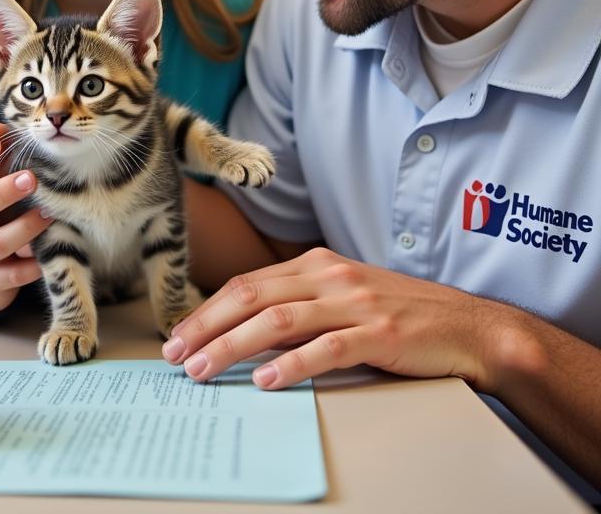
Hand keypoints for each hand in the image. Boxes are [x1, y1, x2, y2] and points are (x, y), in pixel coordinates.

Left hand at [162, 247, 492, 391]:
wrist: (468, 326)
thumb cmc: (400, 314)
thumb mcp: (343, 296)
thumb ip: (300, 304)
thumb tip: (245, 332)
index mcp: (315, 264)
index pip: (246, 284)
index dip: (208, 310)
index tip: (178, 337)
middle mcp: (329, 276)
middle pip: (251, 297)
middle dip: (207, 326)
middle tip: (176, 355)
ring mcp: (354, 302)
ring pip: (279, 320)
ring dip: (234, 346)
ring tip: (204, 370)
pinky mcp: (379, 332)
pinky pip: (327, 348)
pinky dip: (293, 364)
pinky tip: (267, 380)